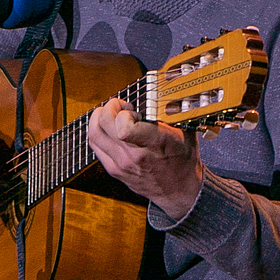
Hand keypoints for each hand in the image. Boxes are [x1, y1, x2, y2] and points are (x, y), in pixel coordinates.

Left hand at [87, 98, 203, 218]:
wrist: (178, 190)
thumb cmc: (183, 158)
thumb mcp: (185, 132)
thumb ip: (171, 112)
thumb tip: (164, 88)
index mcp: (154, 144)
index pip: (123, 127)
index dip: (124, 112)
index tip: (133, 111)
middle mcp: (134, 155)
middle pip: (104, 123)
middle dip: (110, 107)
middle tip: (122, 107)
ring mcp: (121, 164)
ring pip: (94, 133)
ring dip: (99, 117)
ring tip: (112, 114)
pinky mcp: (114, 170)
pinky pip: (95, 145)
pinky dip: (98, 130)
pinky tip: (109, 128)